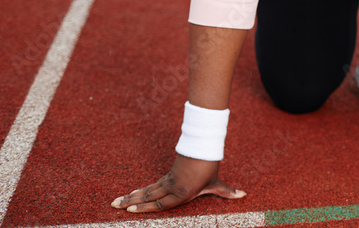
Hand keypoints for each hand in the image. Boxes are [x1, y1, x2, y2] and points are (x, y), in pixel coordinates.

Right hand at [111, 154, 245, 212]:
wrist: (204, 148)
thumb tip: (244, 195)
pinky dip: (140, 192)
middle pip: (148, 197)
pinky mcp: (167, 177)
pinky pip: (151, 186)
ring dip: (131, 197)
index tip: (131, 210)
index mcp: (182, 192)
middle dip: (131, 202)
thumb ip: (227, 192)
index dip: (146, 208)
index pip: (161, 203)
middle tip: (114, 206)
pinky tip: (131, 196)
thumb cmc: (209, 167)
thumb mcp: (217, 183)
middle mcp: (172, 187)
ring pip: (147, 191)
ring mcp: (168, 181)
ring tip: (115, 202)